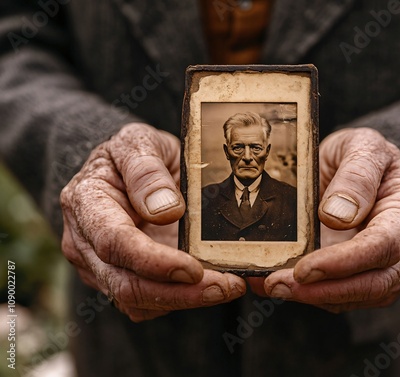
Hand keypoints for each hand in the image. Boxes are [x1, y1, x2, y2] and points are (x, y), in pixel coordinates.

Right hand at [60, 123, 245, 321]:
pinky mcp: (121, 277)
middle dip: (179, 293)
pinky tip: (210, 285)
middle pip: (125, 284)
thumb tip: (165, 210)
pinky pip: (148, 303)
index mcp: (86, 202)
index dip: (154, 261)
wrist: (128, 167)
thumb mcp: (139, 142)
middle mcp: (86, 242)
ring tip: (227, 286)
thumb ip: (146, 170)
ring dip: (185, 300)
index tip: (193, 269)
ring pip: (138, 302)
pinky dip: (180, 299)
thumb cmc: (133, 153)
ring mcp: (100, 265)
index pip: (114, 242)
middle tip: (226, 287)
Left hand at [263, 128, 399, 311]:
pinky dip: (314, 295)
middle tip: (278, 284)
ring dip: (315, 297)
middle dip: (324, 290)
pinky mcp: (372, 275)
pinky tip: (284, 285)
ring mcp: (394, 263)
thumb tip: (338, 216)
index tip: (305, 269)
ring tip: (273, 285)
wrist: (363, 165)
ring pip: (360, 296)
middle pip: (375, 282)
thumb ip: (356, 174)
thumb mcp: (361, 145)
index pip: (384, 244)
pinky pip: (347, 295)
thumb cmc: (363, 152)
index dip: (344, 262)